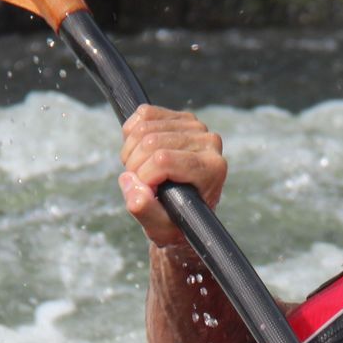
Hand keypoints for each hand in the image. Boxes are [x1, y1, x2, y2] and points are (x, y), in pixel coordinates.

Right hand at [119, 105, 226, 248]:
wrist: (181, 210)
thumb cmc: (174, 222)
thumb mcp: (160, 228)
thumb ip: (145, 210)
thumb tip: (131, 182)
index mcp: (212, 169)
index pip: (163, 159)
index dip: (143, 176)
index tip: (146, 193)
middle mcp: (209, 142)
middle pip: (150, 141)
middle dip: (134, 165)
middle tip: (139, 183)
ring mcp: (195, 126)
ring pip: (144, 127)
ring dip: (130, 152)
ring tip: (139, 171)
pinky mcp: (180, 117)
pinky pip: (144, 113)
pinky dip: (130, 133)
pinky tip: (138, 152)